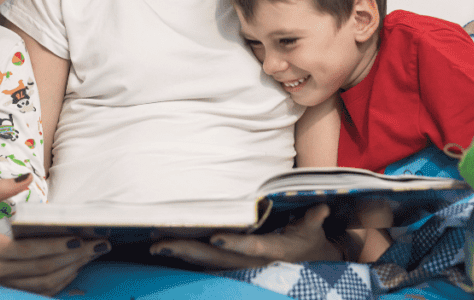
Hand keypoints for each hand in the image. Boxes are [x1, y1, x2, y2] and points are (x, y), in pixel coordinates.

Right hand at [0, 176, 109, 294]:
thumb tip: (26, 177)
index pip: (29, 251)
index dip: (55, 246)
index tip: (79, 238)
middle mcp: (0, 272)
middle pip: (43, 269)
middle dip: (74, 258)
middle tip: (98, 246)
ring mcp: (6, 285)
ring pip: (44, 284)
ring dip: (71, 271)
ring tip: (92, 256)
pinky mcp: (10, 291)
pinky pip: (39, 291)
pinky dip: (60, 282)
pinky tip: (75, 269)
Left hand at [150, 204, 342, 268]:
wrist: (307, 266)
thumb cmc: (308, 242)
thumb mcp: (313, 231)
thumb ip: (312, 219)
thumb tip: (319, 206)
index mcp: (272, 250)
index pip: (250, 247)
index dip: (233, 243)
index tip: (215, 237)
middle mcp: (251, 262)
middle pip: (216, 259)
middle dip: (187, 250)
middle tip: (160, 242)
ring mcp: (238, 267)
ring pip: (205, 263)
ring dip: (180, 253)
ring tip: (154, 245)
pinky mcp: (230, 267)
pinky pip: (204, 264)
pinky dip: (184, 257)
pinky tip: (164, 248)